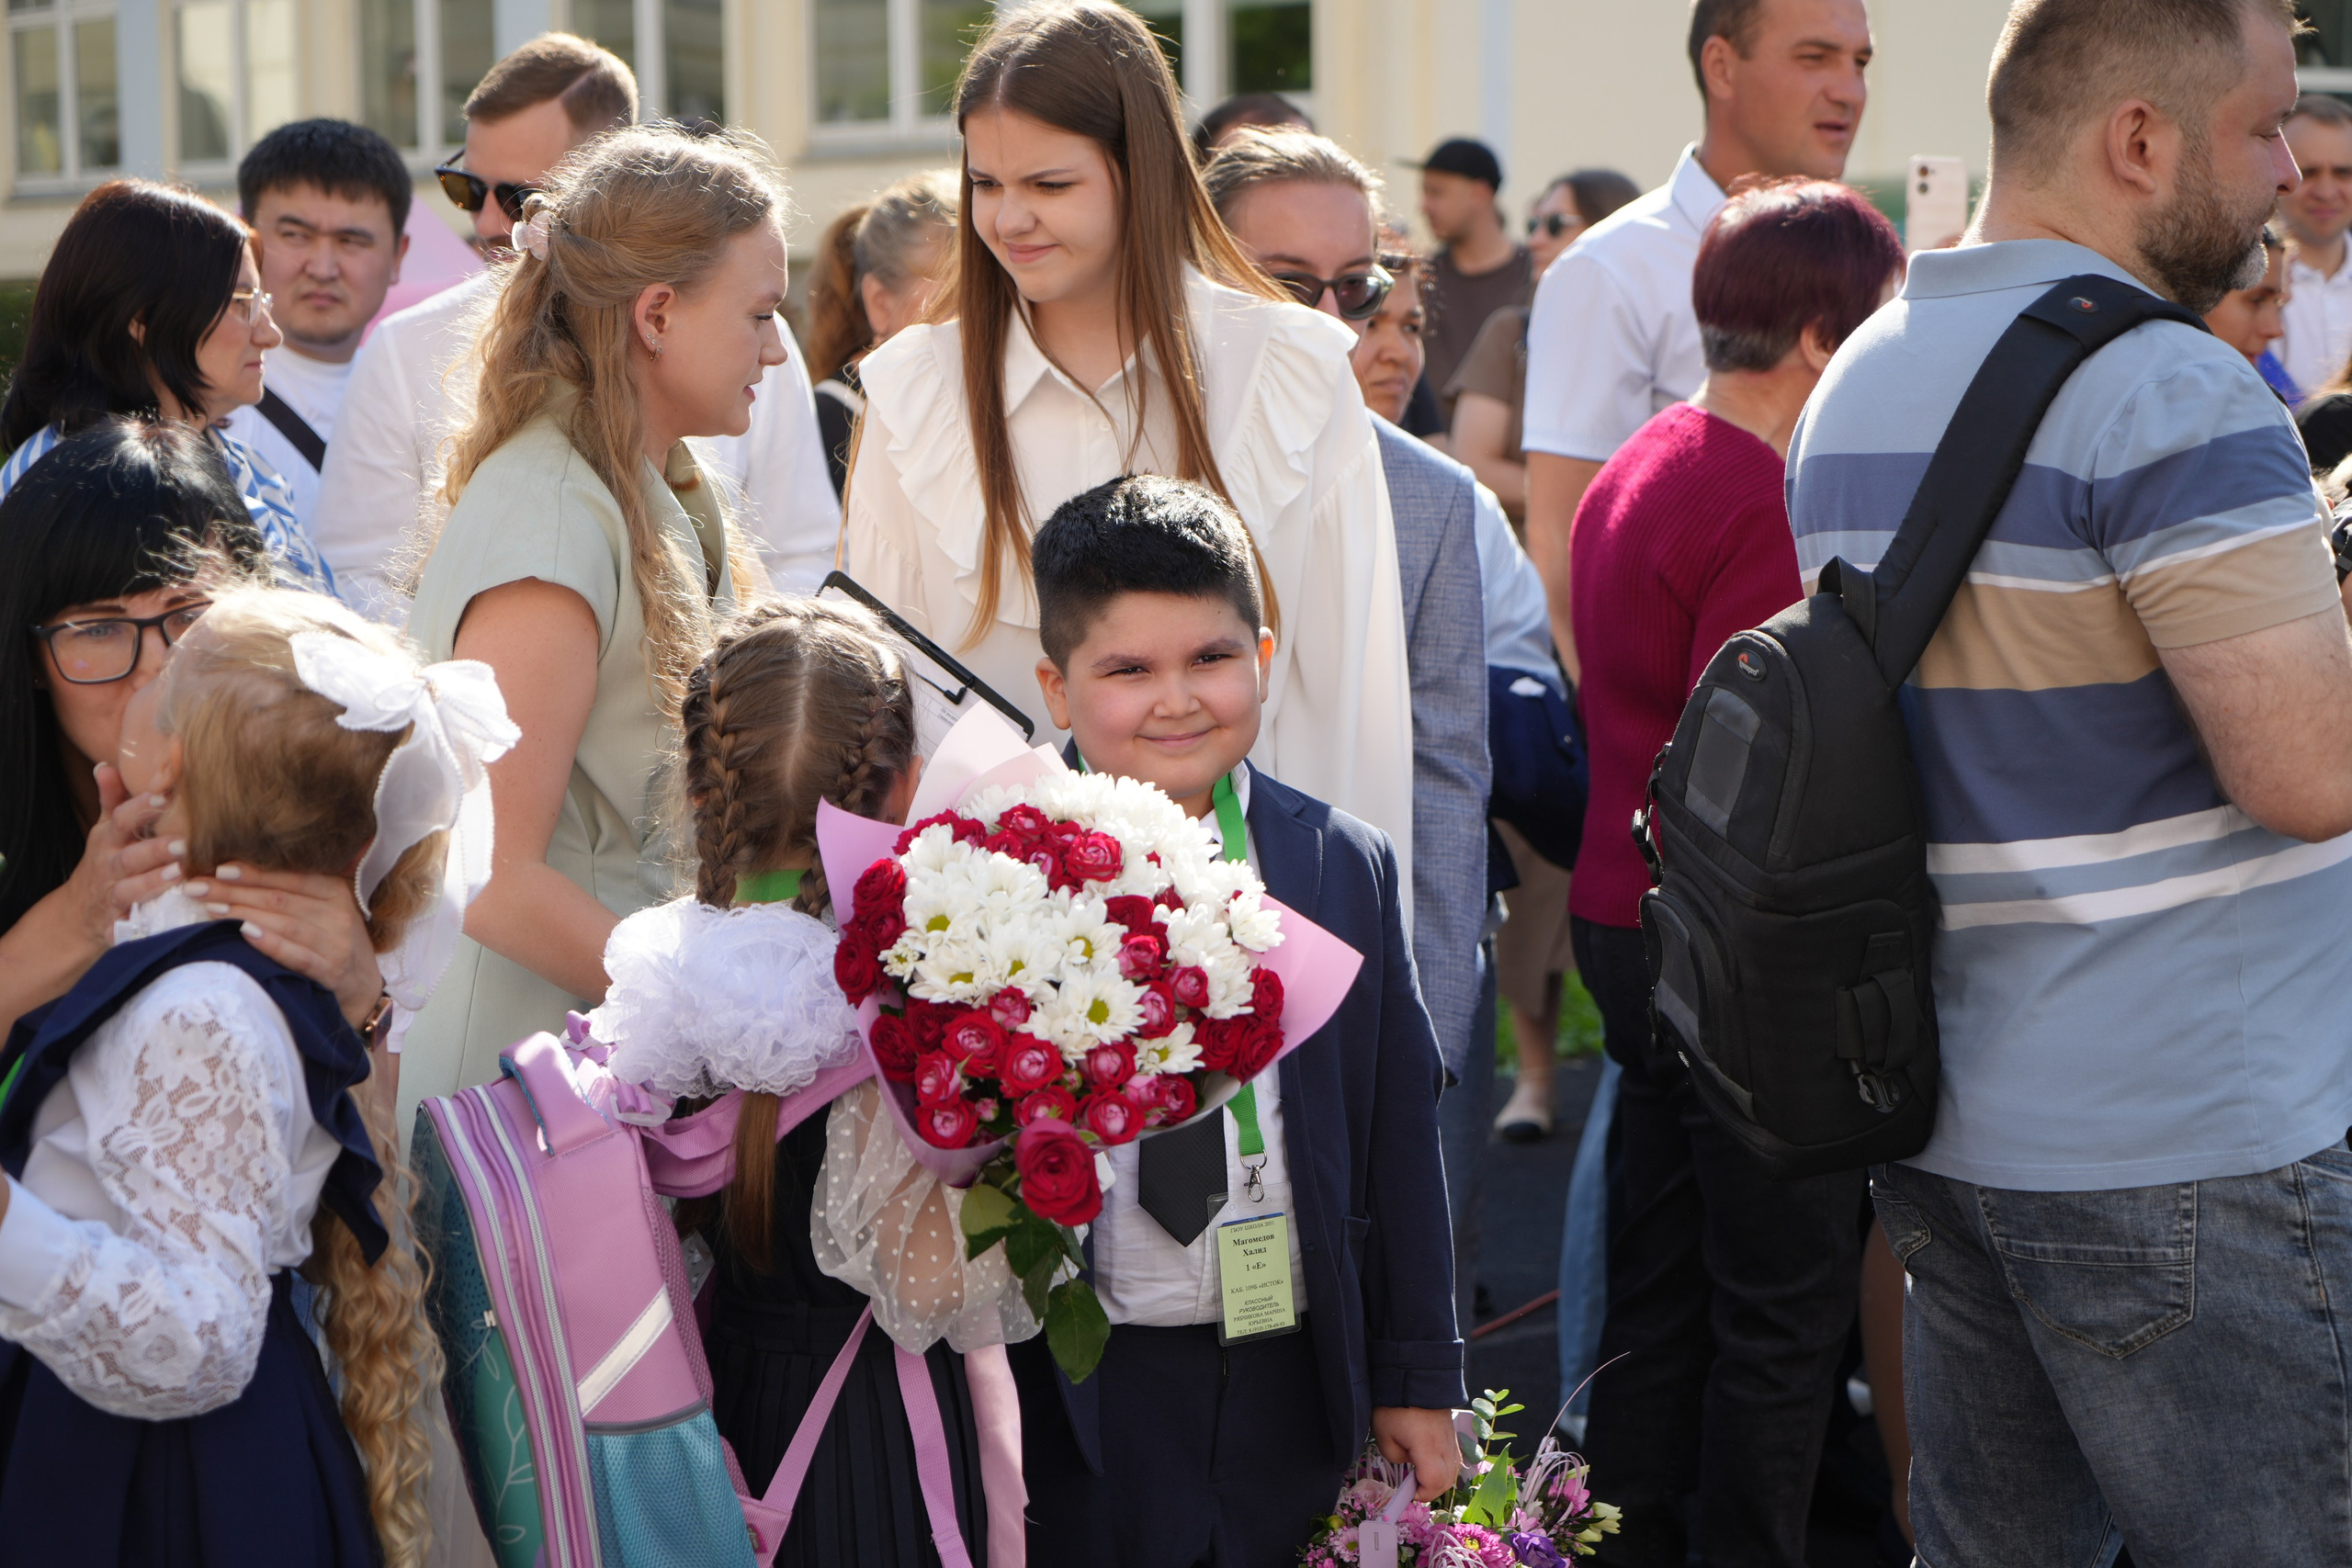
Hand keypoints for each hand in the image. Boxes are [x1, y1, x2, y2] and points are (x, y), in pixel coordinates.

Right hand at [75, 765, 176, 939]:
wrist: (77, 915)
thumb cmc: (103, 864)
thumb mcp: (103, 831)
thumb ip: (111, 800)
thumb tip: (106, 765)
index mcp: (109, 841)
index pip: (123, 819)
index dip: (142, 807)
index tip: (166, 795)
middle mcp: (110, 867)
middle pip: (131, 857)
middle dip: (155, 849)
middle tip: (184, 842)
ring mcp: (112, 896)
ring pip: (132, 890)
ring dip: (154, 883)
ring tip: (179, 873)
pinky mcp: (117, 924)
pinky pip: (132, 925)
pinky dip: (145, 924)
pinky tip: (169, 920)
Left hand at [185, 862, 384, 1026]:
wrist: (362, 989)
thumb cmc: (332, 943)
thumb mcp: (325, 911)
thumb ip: (294, 894)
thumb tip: (238, 876)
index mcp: (337, 892)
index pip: (290, 877)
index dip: (253, 872)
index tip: (218, 867)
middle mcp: (339, 914)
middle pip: (280, 899)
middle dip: (235, 891)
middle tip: (198, 886)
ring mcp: (337, 944)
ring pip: (285, 923)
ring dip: (244, 913)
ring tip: (210, 907)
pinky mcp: (331, 971)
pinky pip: (297, 955)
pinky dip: (271, 944)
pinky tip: (245, 933)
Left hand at [1372, 1405, 1462, 1501]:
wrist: (1412, 1375)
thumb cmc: (1394, 1405)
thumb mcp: (1384, 1435)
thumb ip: (1394, 1457)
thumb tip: (1408, 1461)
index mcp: (1428, 1446)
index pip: (1435, 1482)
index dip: (1423, 1493)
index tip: (1409, 1493)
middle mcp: (1445, 1444)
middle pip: (1448, 1479)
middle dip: (1431, 1489)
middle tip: (1413, 1486)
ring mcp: (1451, 1437)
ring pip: (1453, 1469)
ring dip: (1439, 1478)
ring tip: (1419, 1473)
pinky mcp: (1451, 1431)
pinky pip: (1453, 1456)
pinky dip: (1444, 1466)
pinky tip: (1429, 1461)